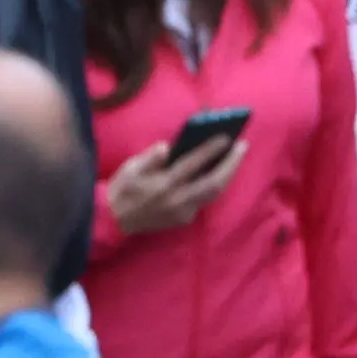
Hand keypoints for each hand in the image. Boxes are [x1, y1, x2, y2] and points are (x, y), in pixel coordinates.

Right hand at [104, 129, 243, 236]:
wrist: (113, 221)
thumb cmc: (122, 189)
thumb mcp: (130, 168)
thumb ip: (150, 158)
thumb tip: (167, 147)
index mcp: (163, 185)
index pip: (192, 164)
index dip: (210, 149)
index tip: (225, 136)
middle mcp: (177, 200)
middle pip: (213, 183)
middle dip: (231, 164)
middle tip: (242, 145)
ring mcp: (182, 213)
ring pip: (213, 193)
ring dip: (228, 174)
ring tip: (236, 155)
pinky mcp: (183, 219)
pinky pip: (204, 200)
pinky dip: (214, 184)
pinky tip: (219, 170)